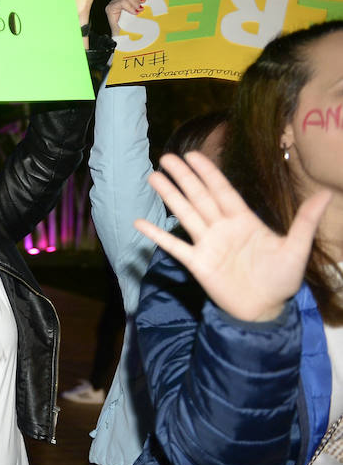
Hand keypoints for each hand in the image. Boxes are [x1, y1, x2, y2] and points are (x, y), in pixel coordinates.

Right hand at [105, 0, 145, 35]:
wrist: (126, 40)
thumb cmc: (135, 27)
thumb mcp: (141, 12)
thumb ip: (142, 3)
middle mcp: (118, 0)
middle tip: (143, 3)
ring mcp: (113, 4)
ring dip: (135, 1)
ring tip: (139, 10)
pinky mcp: (110, 9)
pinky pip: (122, 2)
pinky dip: (130, 6)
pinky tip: (134, 12)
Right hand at [134, 151, 330, 322]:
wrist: (264, 310)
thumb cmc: (282, 279)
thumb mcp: (297, 248)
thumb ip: (305, 221)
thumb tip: (327, 193)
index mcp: (244, 220)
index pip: (222, 191)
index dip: (208, 172)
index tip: (193, 155)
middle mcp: (222, 228)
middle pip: (199, 197)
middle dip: (184, 177)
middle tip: (167, 157)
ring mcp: (207, 244)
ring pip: (185, 214)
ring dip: (170, 196)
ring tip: (154, 176)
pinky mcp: (197, 263)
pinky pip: (174, 246)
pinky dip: (157, 235)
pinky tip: (140, 223)